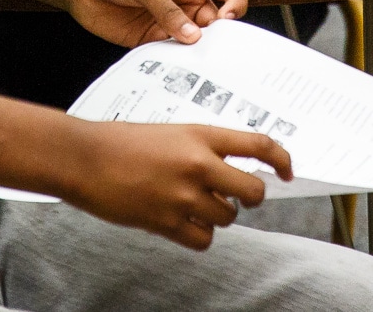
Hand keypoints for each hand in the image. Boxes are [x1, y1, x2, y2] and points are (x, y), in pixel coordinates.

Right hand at [62, 121, 285, 248]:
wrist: (84, 158)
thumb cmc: (121, 142)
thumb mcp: (170, 132)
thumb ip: (202, 148)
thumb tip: (229, 170)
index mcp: (200, 134)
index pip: (258, 144)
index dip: (282, 159)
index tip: (288, 172)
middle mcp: (198, 164)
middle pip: (253, 191)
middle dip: (249, 198)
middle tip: (236, 197)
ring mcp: (184, 195)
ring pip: (228, 217)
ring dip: (217, 216)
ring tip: (192, 205)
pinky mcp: (167, 222)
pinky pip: (203, 240)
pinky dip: (198, 236)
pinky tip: (182, 223)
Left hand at [64, 0, 247, 47]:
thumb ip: (166, 8)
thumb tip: (193, 35)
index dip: (236, 4)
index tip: (226, 19)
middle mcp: (186, 3)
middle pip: (219, 23)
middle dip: (220, 38)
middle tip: (215, 52)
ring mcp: (171, 23)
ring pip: (198, 44)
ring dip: (198, 54)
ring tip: (194, 65)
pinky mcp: (153, 41)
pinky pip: (173, 56)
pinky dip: (176, 64)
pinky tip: (171, 69)